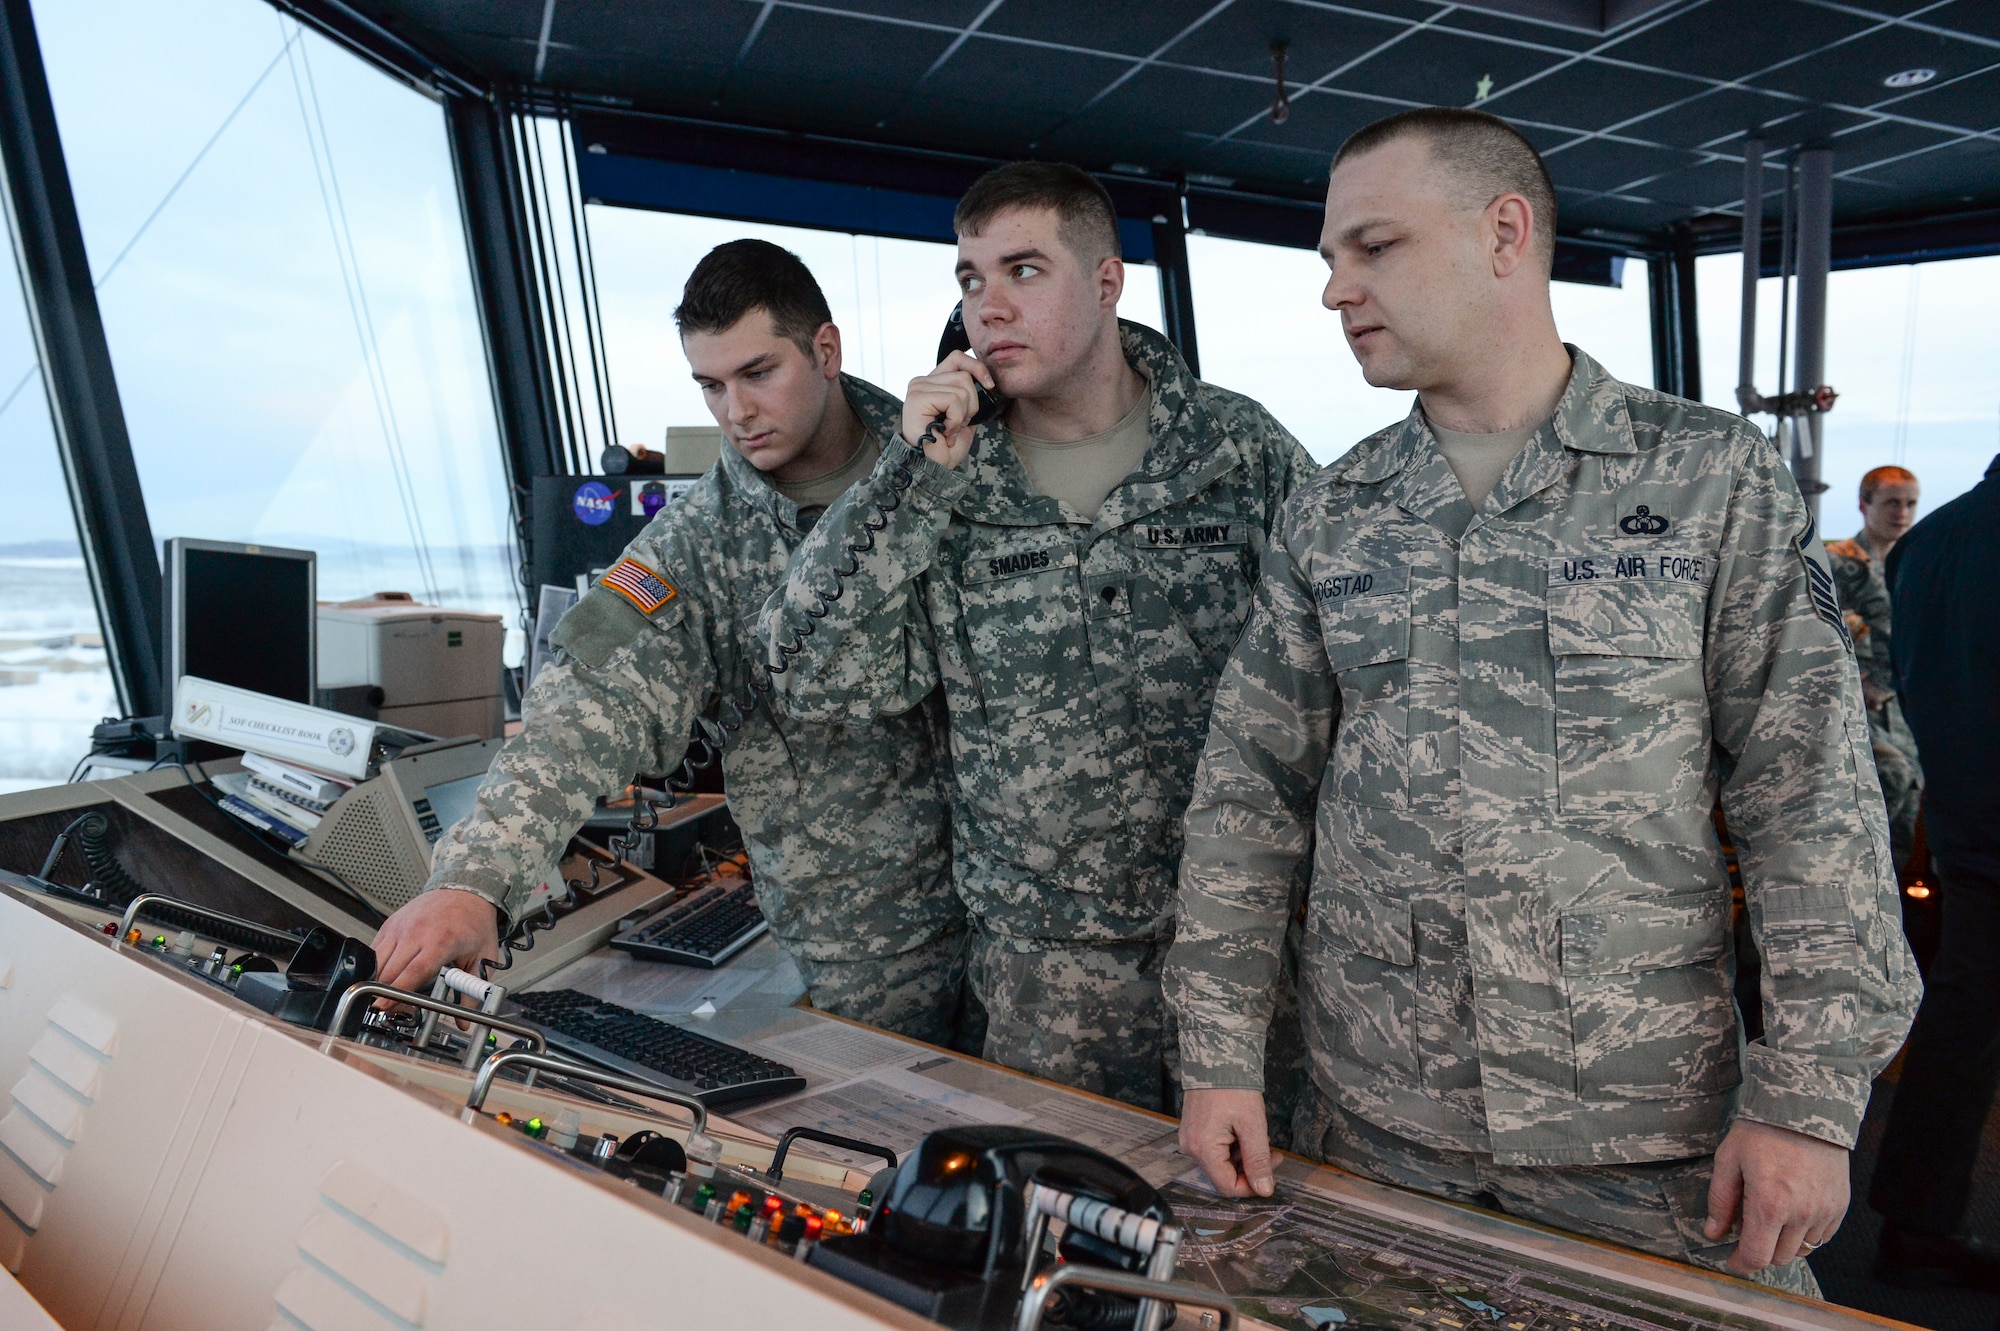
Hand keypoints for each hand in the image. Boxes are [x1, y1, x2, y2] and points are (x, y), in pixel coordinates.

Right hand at [369, 888, 501, 997]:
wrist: (465, 891)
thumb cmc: (474, 922)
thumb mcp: (483, 957)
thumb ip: (472, 992)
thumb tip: (464, 1021)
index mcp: (441, 941)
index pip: (413, 972)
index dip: (396, 993)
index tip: (384, 1007)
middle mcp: (416, 933)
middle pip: (389, 972)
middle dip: (386, 995)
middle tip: (396, 1010)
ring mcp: (400, 927)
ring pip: (376, 962)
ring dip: (378, 982)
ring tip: (392, 993)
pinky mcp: (389, 925)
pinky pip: (374, 951)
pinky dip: (376, 966)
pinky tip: (390, 973)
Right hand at [901, 351, 995, 469]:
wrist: (933, 468)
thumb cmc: (945, 448)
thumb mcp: (964, 417)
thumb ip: (970, 397)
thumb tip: (986, 382)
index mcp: (932, 383)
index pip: (958, 358)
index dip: (977, 368)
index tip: (989, 386)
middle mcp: (921, 382)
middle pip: (964, 375)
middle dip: (972, 404)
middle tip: (958, 424)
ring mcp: (918, 388)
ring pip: (961, 387)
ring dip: (963, 414)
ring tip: (950, 430)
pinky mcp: (917, 398)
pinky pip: (953, 399)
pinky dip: (956, 420)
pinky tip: (944, 432)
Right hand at [1180, 1088, 1275, 1197]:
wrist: (1216, 1057)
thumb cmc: (1233, 1088)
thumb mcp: (1252, 1125)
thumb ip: (1258, 1160)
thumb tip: (1264, 1190)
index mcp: (1203, 1149)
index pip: (1228, 1187)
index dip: (1252, 1186)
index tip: (1272, 1170)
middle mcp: (1191, 1148)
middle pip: (1224, 1176)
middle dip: (1250, 1169)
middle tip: (1272, 1152)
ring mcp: (1190, 1139)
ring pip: (1221, 1164)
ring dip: (1243, 1157)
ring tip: (1258, 1136)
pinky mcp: (1193, 1131)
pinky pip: (1214, 1150)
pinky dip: (1233, 1147)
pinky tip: (1244, 1131)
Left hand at [1705, 1119, 1849, 1273]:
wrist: (1805, 1108)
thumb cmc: (1762, 1131)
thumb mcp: (1729, 1159)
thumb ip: (1720, 1200)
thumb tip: (1713, 1232)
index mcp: (1770, 1205)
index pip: (1757, 1256)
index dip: (1741, 1264)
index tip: (1732, 1261)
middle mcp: (1801, 1214)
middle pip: (1779, 1257)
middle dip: (1760, 1250)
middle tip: (1748, 1227)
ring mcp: (1825, 1211)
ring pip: (1801, 1250)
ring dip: (1783, 1242)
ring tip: (1771, 1216)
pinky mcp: (1840, 1205)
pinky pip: (1822, 1236)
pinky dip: (1805, 1233)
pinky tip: (1793, 1212)